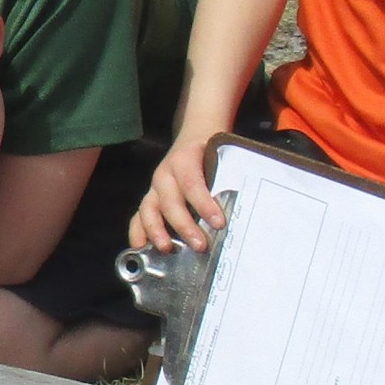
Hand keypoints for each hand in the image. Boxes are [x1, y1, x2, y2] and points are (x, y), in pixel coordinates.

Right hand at [129, 125, 229, 252]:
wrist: (194, 136)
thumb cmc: (210, 152)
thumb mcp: (219, 156)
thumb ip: (227, 177)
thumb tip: (246, 204)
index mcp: (183, 161)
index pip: (192, 184)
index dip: (204, 204)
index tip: (219, 223)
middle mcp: (164, 174)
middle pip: (170, 202)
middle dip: (184, 226)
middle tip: (200, 245)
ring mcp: (154, 187)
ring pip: (149, 209)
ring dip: (156, 231)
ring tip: (167, 248)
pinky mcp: (150, 198)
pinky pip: (138, 216)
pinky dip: (138, 232)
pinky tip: (141, 248)